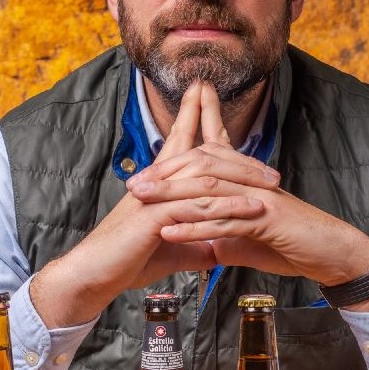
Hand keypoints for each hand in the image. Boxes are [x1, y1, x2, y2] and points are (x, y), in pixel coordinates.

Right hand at [29, 84, 266, 327]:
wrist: (96, 274)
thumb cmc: (129, 260)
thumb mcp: (172, 250)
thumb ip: (195, 243)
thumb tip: (217, 248)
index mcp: (161, 185)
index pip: (179, 142)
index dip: (193, 116)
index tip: (205, 95)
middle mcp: (159, 182)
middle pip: (201, 152)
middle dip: (236, 151)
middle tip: (268, 158)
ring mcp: (157, 197)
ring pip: (206, 178)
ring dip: (242, 179)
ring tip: (272, 185)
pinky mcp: (155, 216)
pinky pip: (198, 206)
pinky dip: (227, 206)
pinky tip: (251, 208)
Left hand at [126, 86, 368, 295]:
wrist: (334, 255)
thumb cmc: (295, 246)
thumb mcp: (253, 242)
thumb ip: (229, 239)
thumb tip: (207, 246)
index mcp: (245, 183)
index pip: (206, 162)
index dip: (174, 165)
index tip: (143, 175)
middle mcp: (249, 183)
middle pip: (200, 166)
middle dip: (164, 173)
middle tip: (133, 182)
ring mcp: (258, 197)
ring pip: (207, 188)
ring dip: (170, 195)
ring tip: (141, 200)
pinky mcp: (266, 219)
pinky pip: (223, 220)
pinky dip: (193, 226)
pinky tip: (170, 231)